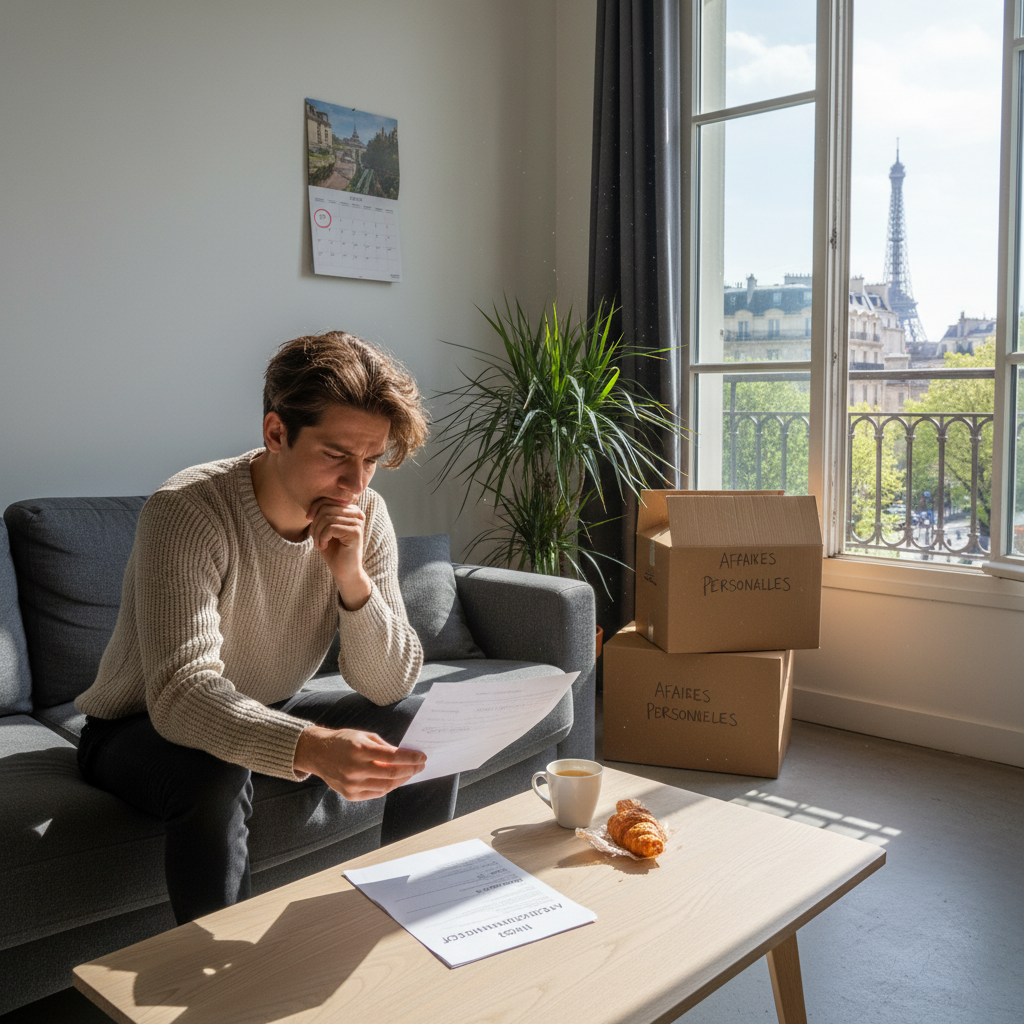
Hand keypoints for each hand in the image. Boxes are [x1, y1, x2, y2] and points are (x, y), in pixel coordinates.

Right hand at [293, 725, 425, 799]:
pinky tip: (396, 780)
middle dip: (411, 769)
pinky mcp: (350, 794)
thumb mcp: (364, 736)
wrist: (318, 753)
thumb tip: (404, 756)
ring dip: (402, 779)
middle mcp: (355, 769)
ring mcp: (352, 784)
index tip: (422, 757)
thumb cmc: (344, 741)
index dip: (411, 758)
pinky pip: (376, 793)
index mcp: (360, 750)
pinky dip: (389, 787)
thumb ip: (384, 746)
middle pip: (392, 773)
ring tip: (410, 772)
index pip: (393, 757)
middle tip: (421, 765)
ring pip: (386, 786)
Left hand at [306, 497, 371, 608]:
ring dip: (317, 533)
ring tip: (318, 544)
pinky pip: (331, 528)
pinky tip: (323, 546)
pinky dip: (322, 538)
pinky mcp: (356, 532)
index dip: (314, 508)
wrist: (344, 571)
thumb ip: (321, 515)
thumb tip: (313, 507)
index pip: (327, 499)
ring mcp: (357, 522)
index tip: (308, 520)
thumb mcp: (323, 530)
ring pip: (327, 518)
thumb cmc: (333, 551)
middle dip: (315, 524)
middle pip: (326, 508)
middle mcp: (356, 513)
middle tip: (314, 538)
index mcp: (349, 510)